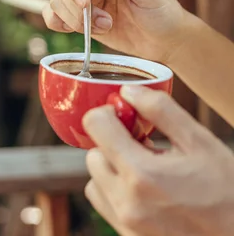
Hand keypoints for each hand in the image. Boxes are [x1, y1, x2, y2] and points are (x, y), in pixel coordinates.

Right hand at [42, 0, 189, 63]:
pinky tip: (81, 32)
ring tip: (105, 27)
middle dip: (77, 8)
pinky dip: (59, 24)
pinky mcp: (80, 18)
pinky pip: (54, 17)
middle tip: (104, 21)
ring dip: (76, 20)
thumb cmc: (161, 10)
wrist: (166, 40)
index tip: (83, 1)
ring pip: (57, 2)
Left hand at [83, 86, 233, 235]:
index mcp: (142, 174)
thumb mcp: (199, 141)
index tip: (126, 115)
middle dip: (112, 142)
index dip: (108, 113)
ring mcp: (126, 225)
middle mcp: (127, 203)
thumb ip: (160, 110)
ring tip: (145, 166)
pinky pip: (106, 206)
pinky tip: (144, 187)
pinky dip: (115, 191)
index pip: (95, 126)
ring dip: (111, 168)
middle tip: (142, 142)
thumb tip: (128, 91)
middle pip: (93, 155)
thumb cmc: (227, 193)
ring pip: (94, 182)